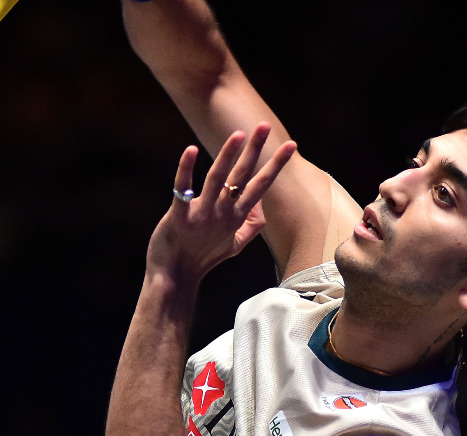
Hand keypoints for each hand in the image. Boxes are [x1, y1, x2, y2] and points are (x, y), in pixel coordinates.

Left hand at [146, 122, 296, 285]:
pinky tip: (191, 150)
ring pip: (218, 179)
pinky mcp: (179, 218)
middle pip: (243, 177)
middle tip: (265, 125)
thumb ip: (252, 225)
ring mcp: (202, 216)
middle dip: (256, 150)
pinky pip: (182, 190)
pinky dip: (186, 170)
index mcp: (236, 218)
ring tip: (239, 134)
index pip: (260, 186)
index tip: (290, 145)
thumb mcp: (235, 244)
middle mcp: (223, 214)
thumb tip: (261, 203)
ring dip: (228, 155)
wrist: (176, 278)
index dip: (275, 165)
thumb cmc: (203, 258)